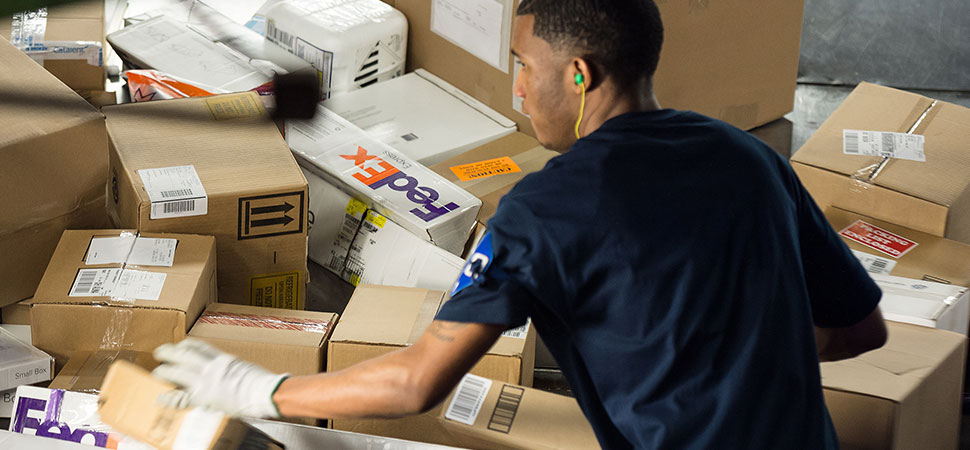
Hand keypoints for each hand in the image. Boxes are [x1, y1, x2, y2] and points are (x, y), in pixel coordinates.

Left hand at [152, 338, 288, 417]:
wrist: (265, 393)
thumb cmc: (261, 383)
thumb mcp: (244, 369)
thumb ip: (231, 369)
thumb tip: (227, 372)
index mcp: (222, 358)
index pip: (200, 347)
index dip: (187, 345)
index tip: (181, 345)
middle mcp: (211, 367)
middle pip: (184, 355)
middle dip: (170, 353)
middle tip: (160, 352)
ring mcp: (206, 382)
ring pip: (177, 372)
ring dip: (164, 372)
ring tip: (156, 373)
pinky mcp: (203, 398)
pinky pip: (180, 397)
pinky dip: (169, 398)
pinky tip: (160, 398)